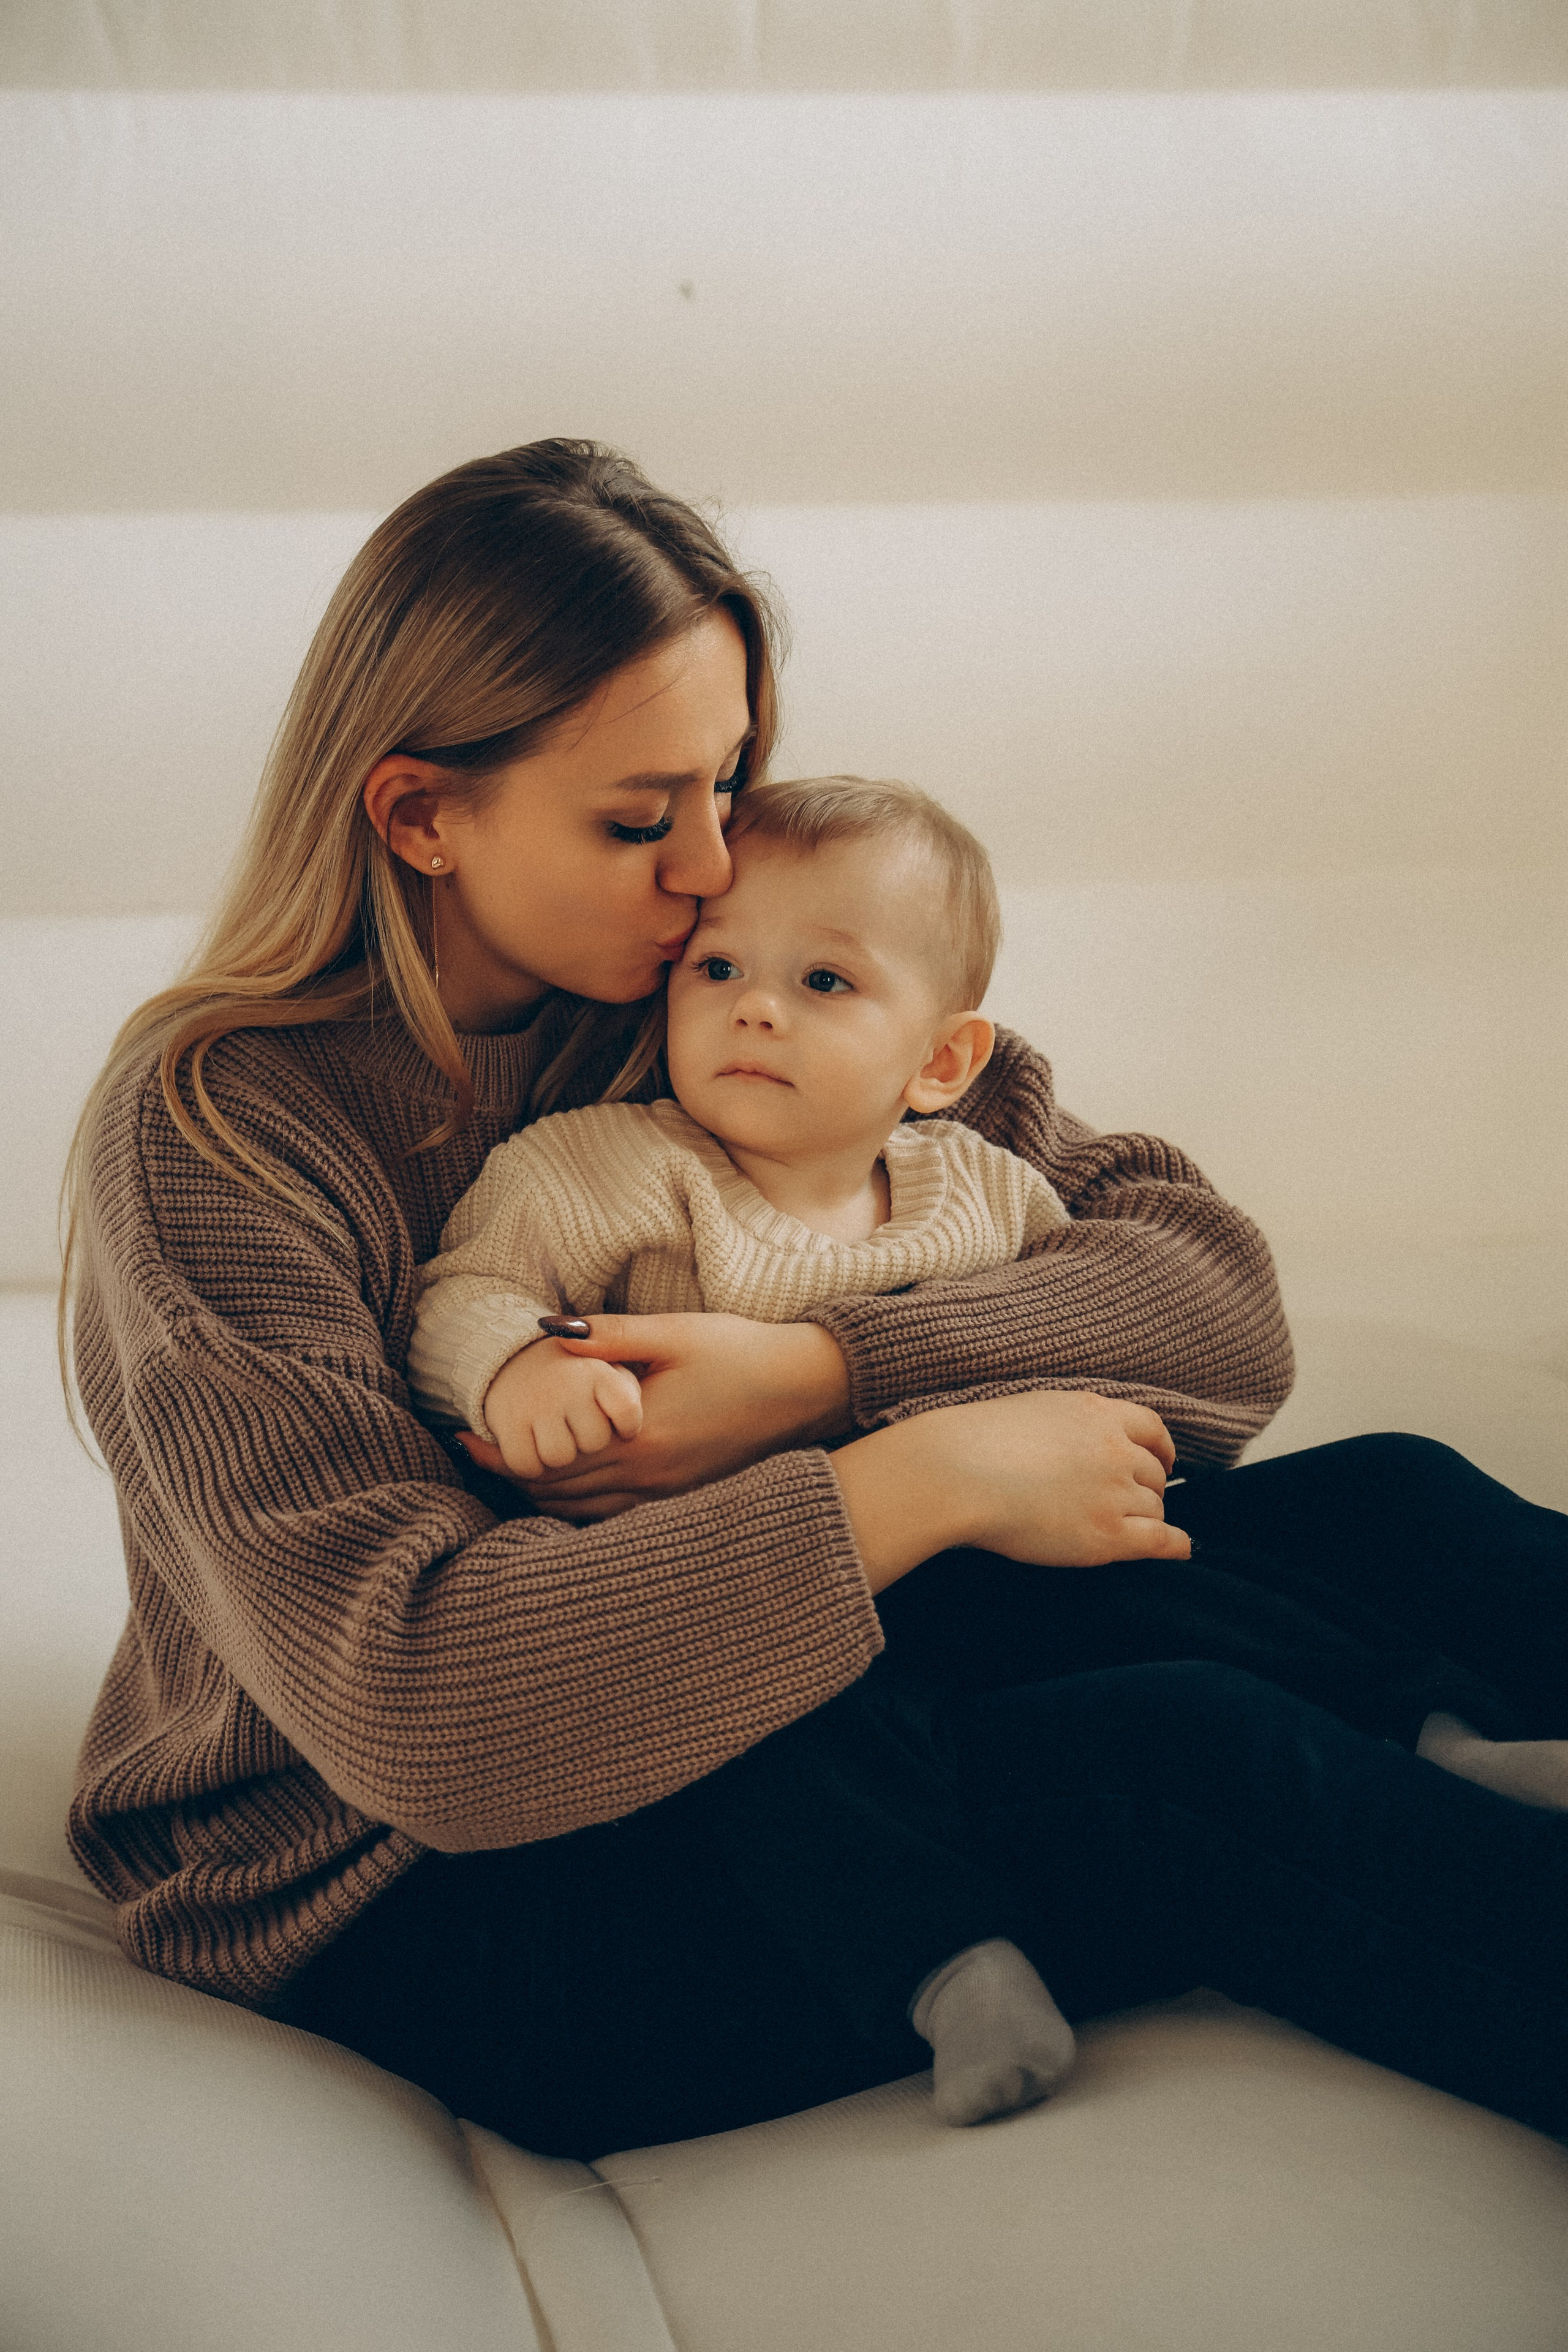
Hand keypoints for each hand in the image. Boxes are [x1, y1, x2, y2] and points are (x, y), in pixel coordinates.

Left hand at [455, 1313, 851, 1516]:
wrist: (806, 1389)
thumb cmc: (739, 1352)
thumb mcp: (673, 1332)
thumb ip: (608, 1334)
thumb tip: (546, 1331)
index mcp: (636, 1435)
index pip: (545, 1459)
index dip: (497, 1453)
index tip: (463, 1438)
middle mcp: (646, 1477)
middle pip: (554, 1492)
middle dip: (510, 1475)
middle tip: (474, 1453)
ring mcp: (666, 1495)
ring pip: (580, 1513)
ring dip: (541, 1495)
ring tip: (512, 1470)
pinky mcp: (684, 1499)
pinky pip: (613, 1518)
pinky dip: (578, 1509)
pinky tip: (567, 1489)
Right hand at [833, 1390, 1191, 1592]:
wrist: (956, 1472)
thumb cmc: (977, 1442)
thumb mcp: (1035, 1410)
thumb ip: (1069, 1424)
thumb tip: (1077, 1443)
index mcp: (1097, 1413)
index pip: (1152, 1428)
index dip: (1161, 1448)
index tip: (1162, 1460)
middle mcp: (1115, 1449)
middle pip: (1154, 1473)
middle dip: (1146, 1487)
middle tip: (1126, 1504)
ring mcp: (1114, 1492)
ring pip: (1154, 1507)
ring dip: (1144, 1517)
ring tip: (1121, 1528)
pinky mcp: (1107, 1534)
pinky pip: (1160, 1540)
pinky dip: (1175, 1545)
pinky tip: (1179, 1551)